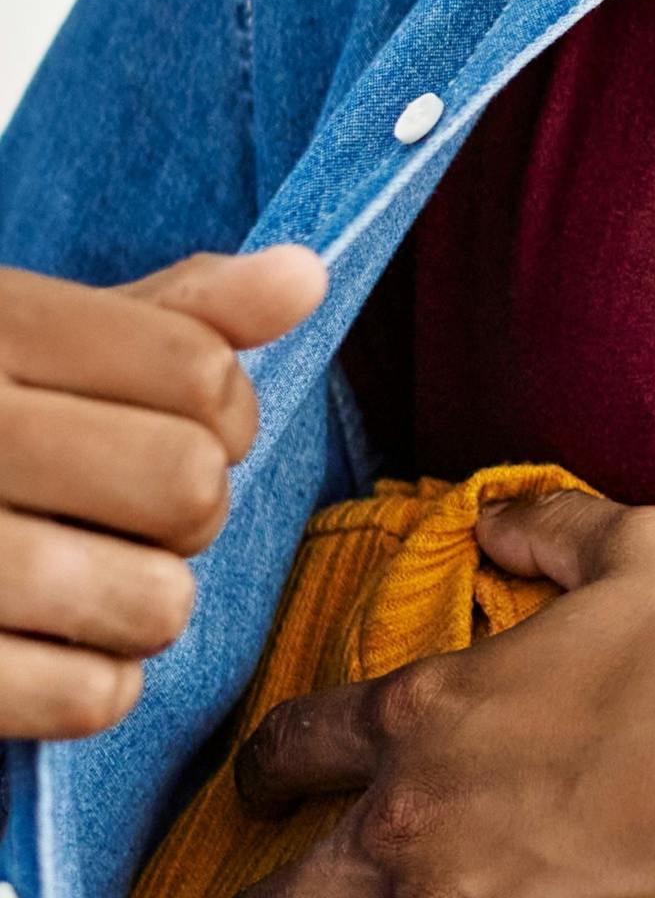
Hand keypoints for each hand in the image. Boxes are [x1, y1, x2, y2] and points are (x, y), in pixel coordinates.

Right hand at [0, 246, 324, 737]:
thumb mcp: (27, 336)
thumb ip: (169, 313)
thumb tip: (305, 278)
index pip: (198, 372)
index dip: (227, 412)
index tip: (188, 428)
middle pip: (187, 484)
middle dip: (191, 508)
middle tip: (135, 512)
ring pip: (155, 599)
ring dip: (150, 602)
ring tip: (98, 579)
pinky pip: (90, 697)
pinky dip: (98, 684)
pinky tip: (58, 645)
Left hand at [233, 491, 654, 896]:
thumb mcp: (651, 552)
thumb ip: (557, 528)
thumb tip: (501, 518)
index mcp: (429, 714)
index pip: (290, 745)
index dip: (271, 764)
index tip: (275, 777)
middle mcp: (415, 820)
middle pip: (279, 888)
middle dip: (277, 884)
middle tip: (294, 879)